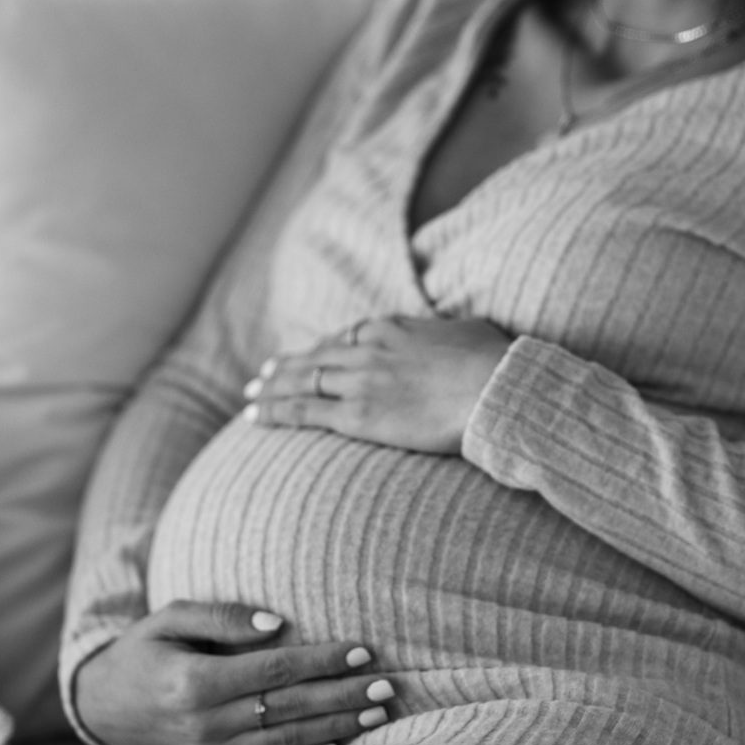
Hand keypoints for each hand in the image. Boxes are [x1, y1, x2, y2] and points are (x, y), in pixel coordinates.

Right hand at [73, 602, 393, 744]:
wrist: (107, 707)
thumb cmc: (145, 651)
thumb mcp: (169, 618)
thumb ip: (222, 616)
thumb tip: (278, 624)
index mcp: (193, 683)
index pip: (274, 670)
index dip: (322, 660)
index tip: (363, 649)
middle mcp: (204, 725)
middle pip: (289, 708)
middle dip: (342, 696)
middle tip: (387, 685)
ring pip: (287, 740)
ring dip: (337, 727)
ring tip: (377, 713)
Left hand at [242, 314, 511, 454]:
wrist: (493, 390)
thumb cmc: (492, 364)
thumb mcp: (468, 333)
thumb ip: (447, 336)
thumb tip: (455, 340)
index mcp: (392, 328)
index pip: (344, 339)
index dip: (320, 350)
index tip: (306, 356)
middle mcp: (368, 350)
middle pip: (315, 358)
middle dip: (284, 368)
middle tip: (261, 374)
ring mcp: (359, 381)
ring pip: (301, 382)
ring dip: (271, 389)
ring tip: (251, 395)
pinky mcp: (358, 414)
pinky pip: (303, 411)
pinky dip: (275, 411)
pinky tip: (255, 416)